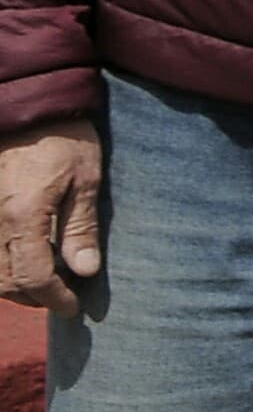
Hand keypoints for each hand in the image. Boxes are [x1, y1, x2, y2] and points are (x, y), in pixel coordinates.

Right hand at [0, 119, 102, 314]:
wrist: (28, 104)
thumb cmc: (64, 137)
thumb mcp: (85, 179)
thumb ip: (81, 228)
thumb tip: (85, 271)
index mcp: (22, 216)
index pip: (32, 277)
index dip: (53, 298)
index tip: (73, 307)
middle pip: (6, 280)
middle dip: (33, 296)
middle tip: (63, 298)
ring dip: (15, 284)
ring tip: (48, 283)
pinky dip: (4, 264)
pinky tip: (28, 260)